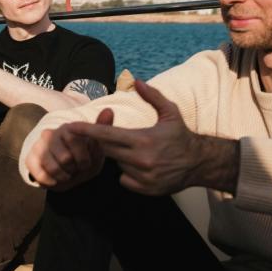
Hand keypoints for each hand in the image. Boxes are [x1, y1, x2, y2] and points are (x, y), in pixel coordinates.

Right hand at [25, 108, 112, 190]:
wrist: (68, 173)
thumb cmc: (83, 158)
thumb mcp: (97, 147)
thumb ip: (102, 128)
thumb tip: (109, 110)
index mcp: (68, 128)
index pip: (75, 141)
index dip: (84, 159)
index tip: (86, 164)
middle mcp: (51, 134)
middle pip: (65, 158)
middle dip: (74, 169)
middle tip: (75, 169)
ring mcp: (39, 146)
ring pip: (53, 167)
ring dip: (64, 177)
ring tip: (67, 174)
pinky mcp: (30, 159)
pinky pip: (41, 175)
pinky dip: (51, 182)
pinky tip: (55, 180)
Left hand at [67, 79, 199, 195]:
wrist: (200, 163)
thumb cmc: (181, 136)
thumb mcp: (170, 112)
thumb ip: (152, 96)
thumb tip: (136, 80)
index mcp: (143, 139)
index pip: (107, 135)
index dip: (88, 130)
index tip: (71, 127)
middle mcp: (141, 159)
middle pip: (107, 150)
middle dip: (106, 143)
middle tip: (117, 138)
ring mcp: (143, 177)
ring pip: (117, 165)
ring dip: (121, 158)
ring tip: (140, 153)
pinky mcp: (146, 189)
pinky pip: (124, 180)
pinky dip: (128, 174)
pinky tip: (142, 167)